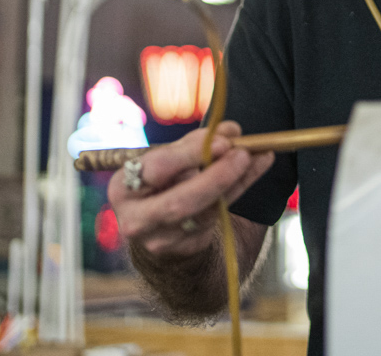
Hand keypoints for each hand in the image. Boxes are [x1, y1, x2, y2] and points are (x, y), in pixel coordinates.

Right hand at [108, 121, 273, 257]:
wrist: (161, 225)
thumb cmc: (164, 182)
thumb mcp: (168, 161)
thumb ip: (196, 143)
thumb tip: (230, 131)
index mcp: (122, 188)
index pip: (156, 170)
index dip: (191, 154)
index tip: (223, 140)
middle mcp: (136, 219)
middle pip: (179, 202)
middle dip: (216, 177)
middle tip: (242, 154)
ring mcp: (160, 240)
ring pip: (204, 214)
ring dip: (235, 182)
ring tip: (258, 156)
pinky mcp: (185, 250)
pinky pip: (217, 220)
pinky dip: (239, 190)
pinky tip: (256, 169)